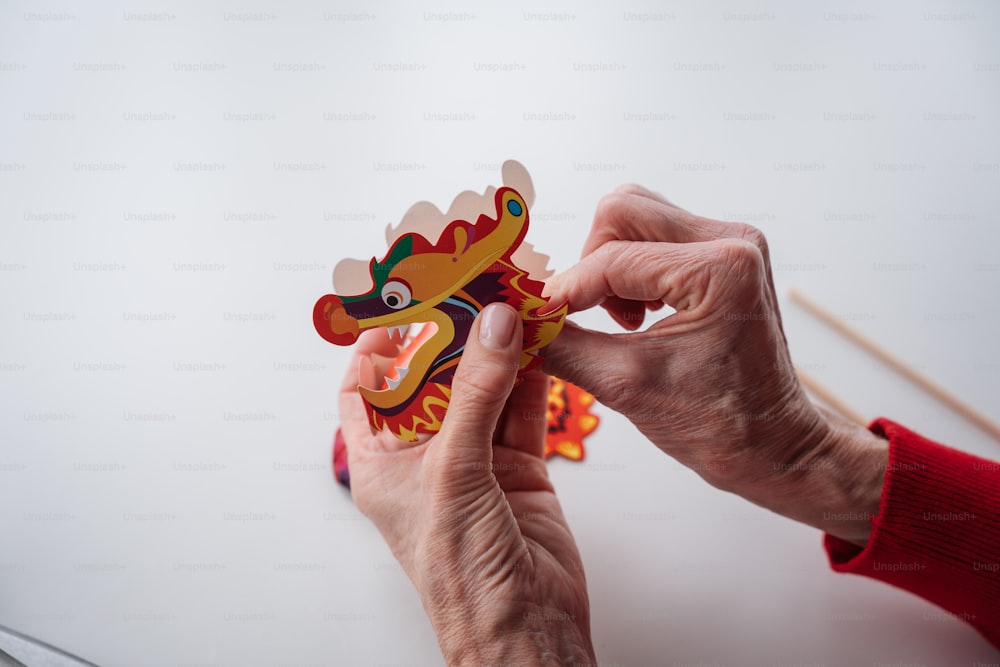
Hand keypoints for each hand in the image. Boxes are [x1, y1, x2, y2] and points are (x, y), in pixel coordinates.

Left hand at [339, 303, 594, 663]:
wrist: (524, 628)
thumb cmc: (461, 575)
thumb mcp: (454, 472)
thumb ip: (476, 394)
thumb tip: (493, 327)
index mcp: (383, 466)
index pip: (366, 395)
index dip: (376, 350)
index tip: (399, 308)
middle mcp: (427, 461)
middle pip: (434, 382)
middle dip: (453, 338)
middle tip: (473, 292)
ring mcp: (476, 464)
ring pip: (485, 391)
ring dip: (498, 352)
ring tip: (513, 306)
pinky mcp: (520, 470)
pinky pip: (524, 412)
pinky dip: (534, 379)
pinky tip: (540, 346)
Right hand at [542, 185, 887, 545]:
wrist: (772, 444)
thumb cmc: (715, 425)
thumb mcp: (623, 387)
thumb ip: (560, 345)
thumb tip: (512, 320)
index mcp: (721, 269)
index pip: (613, 260)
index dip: (564, 290)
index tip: (536, 319)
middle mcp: (732, 239)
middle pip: (623, 211)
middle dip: (590, 264)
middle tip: (589, 316)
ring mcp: (732, 241)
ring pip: (636, 217)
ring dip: (610, 265)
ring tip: (622, 321)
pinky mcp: (725, 252)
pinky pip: (656, 236)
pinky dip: (631, 269)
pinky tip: (639, 316)